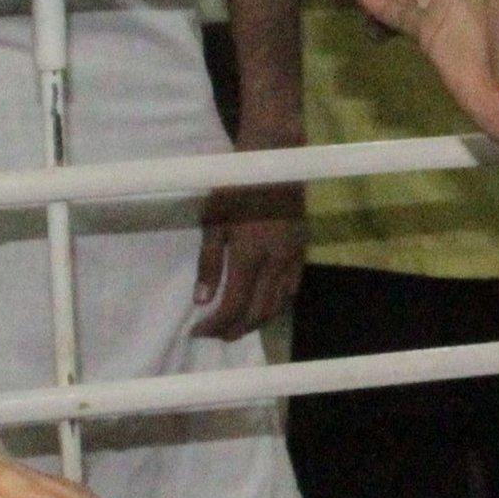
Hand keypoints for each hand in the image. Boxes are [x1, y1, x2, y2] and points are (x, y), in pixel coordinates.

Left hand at [192, 184, 305, 339]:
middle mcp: (275, 262)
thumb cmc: (235, 188)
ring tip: (236, 327)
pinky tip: (261, 307)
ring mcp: (292, 258)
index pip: (234, 305)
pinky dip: (275, 305)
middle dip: (235, 329)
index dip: (215, 324)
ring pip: (278, 305)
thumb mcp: (213, 221)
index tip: (197, 331)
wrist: (275, 162)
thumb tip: (202, 301)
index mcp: (249, 254)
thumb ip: (208, 263)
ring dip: (256, 322)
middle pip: (258, 313)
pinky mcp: (302, 252)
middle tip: (215, 335)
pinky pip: (291, 290)